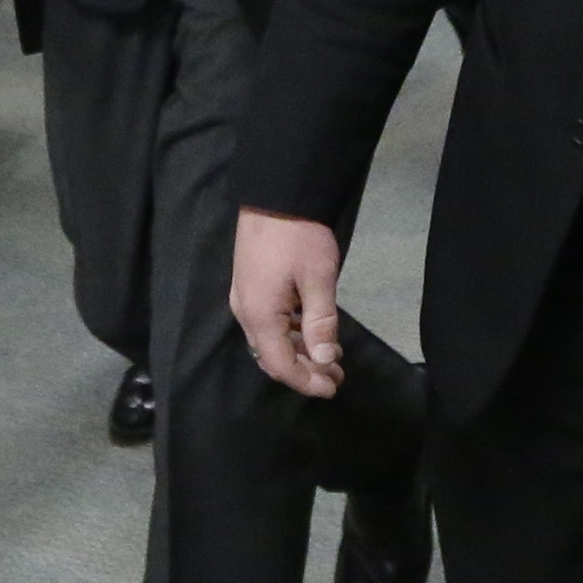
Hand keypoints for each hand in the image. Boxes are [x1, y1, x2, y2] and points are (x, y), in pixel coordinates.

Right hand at [232, 208, 344, 397]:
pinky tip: (312, 329)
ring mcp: (245, 298)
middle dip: (305, 369)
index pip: (281, 365)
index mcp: (259, 316)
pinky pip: (269, 322)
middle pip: (272, 356)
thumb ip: (321, 322)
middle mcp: (246, 313)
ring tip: (331, 355)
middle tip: (337, 374)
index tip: (332, 388)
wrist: (274, 193)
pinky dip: (291, 332)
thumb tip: (323, 360)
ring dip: (299, 350)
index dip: (306, 381)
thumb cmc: (298, 237)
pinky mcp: (251, 285)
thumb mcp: (317, 279)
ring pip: (270, 340)